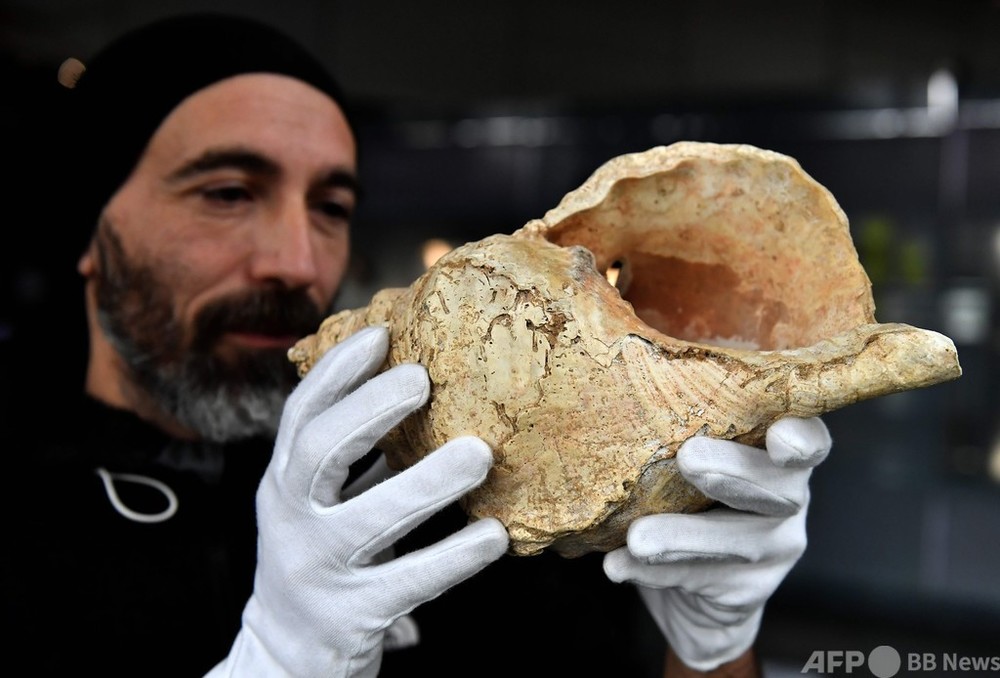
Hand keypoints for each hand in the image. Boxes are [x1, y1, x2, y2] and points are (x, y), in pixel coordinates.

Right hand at [209, 326, 508, 676]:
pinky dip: (452, 557)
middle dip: (369, 409)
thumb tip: (418, 387)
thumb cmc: (323, 558)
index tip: (381, 334)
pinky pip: (407, 582)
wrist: (288, 655)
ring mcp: (316, 570)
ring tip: (479, 454)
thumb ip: (356, 456)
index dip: (337, 372)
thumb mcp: (322, 502)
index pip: (300, 415)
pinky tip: (494, 536)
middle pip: (318, 452)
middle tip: (424, 379)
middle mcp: (289, 520)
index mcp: (284, 482)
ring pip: (366, 520)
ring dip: (425, 483)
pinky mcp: (350, 617)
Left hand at [603, 417, 830, 671]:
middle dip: (733, 470)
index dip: (801, 436)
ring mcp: (775, 548)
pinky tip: (620, 565)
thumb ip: (674, 436)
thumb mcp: (683, 462)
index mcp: (777, 454)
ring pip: (741, 541)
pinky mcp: (748, 589)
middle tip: (688, 458)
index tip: (779, 435)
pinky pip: (702, 578)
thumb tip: (617, 412)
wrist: (690, 591)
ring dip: (685, 535)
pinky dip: (657, 571)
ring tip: (638, 538)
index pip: (809, 438)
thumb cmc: (681, 498)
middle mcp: (789, 498)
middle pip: (780, 486)